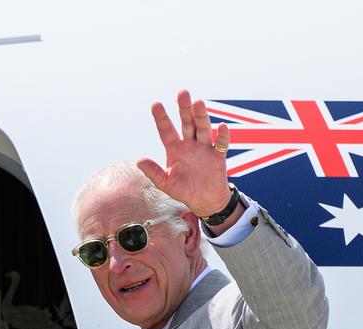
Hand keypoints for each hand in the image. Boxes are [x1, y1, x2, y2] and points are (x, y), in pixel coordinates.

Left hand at [136, 90, 232, 216]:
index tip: (155, 104)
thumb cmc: (183, 190)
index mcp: (175, 149)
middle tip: (182, 92)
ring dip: (201, 116)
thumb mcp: (166, 183)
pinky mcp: (218, 156)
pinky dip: (222, 136)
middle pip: (187, 123)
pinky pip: (221, 144)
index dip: (161, 118)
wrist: (204, 201)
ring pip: (203, 128)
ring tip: (198, 103)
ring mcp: (204, 148)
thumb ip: (153, 172)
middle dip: (184, 108)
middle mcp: (190, 144)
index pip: (166, 130)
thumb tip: (139, 160)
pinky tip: (221, 127)